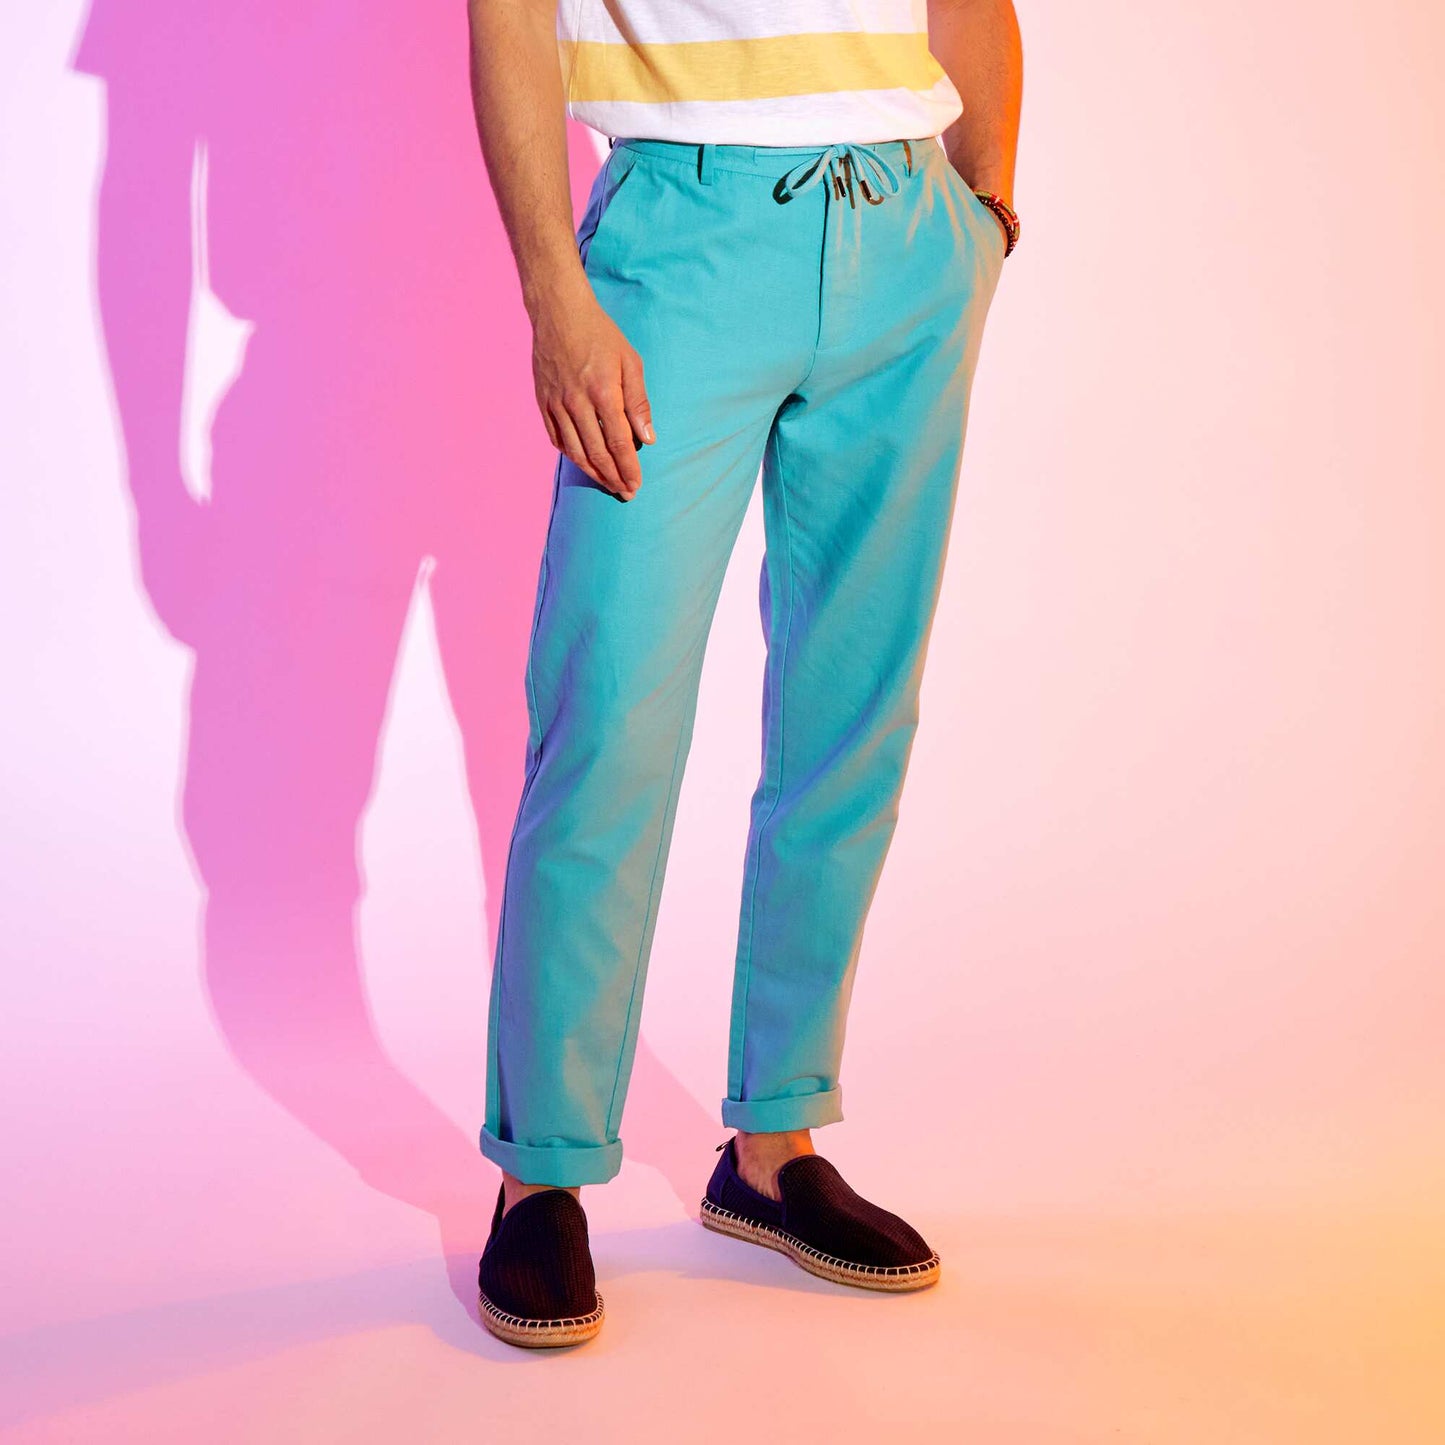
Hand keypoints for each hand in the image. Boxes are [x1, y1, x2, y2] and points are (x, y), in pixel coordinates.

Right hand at [532, 288, 654, 500]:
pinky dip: (571, 454)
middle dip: (613, 477)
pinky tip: (583, 462)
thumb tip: (648, 438)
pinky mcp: (543, 402)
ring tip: (607, 483)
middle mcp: (577, 402)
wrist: (559, 313)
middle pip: (597, 453)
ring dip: (592, 472)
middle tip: (625, 492)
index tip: (636, 484)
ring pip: (575, 451)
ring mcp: (557, 403)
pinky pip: (557, 438)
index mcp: (604, 392)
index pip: (619, 443)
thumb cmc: (601, 335)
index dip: (628, 468)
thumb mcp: (630, 362)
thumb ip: (639, 402)